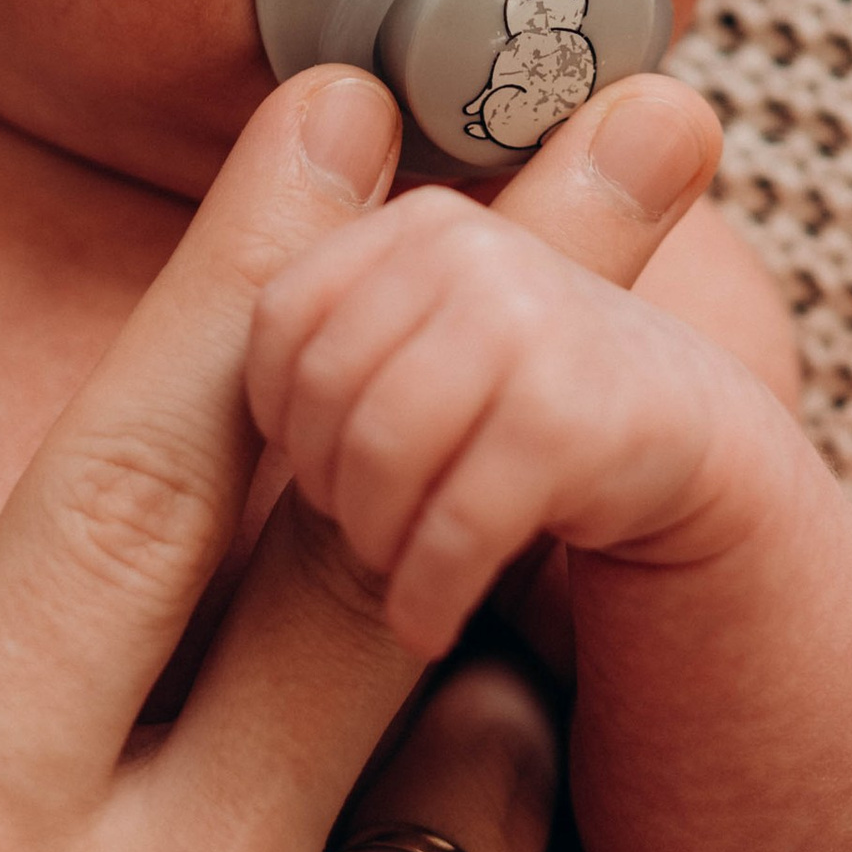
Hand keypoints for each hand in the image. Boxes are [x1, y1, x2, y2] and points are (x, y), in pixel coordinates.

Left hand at [249, 75, 756, 657]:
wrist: (684, 449)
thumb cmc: (509, 412)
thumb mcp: (415, 356)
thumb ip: (324, 336)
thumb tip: (168, 345)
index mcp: (410, 226)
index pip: (275, 324)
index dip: (280, 422)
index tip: (317, 479)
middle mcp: (466, 245)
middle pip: (319, 386)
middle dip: (325, 487)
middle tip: (361, 544)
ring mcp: (526, 317)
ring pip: (376, 447)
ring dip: (373, 543)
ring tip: (391, 581)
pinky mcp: (571, 415)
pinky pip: (453, 516)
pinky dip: (428, 591)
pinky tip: (425, 626)